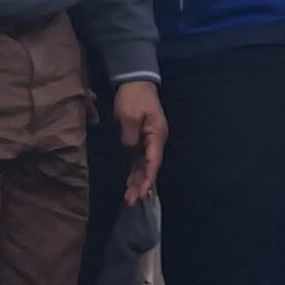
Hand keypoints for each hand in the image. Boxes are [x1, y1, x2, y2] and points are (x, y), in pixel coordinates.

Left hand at [113, 80, 165, 205]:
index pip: (153, 161)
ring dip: (138, 182)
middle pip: (150, 167)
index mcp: (156, 134)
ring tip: (130, 199)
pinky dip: (135, 173)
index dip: (148, 178)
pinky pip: (139, 160)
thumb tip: (130, 149)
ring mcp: (149, 141)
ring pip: (144, 166)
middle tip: (131, 202)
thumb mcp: (128, 115)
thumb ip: (129, 136)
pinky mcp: (142, 140)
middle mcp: (155, 141)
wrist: (136, 82)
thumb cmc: (133, 97)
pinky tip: (130, 184)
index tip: (142, 192)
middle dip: (141, 185)